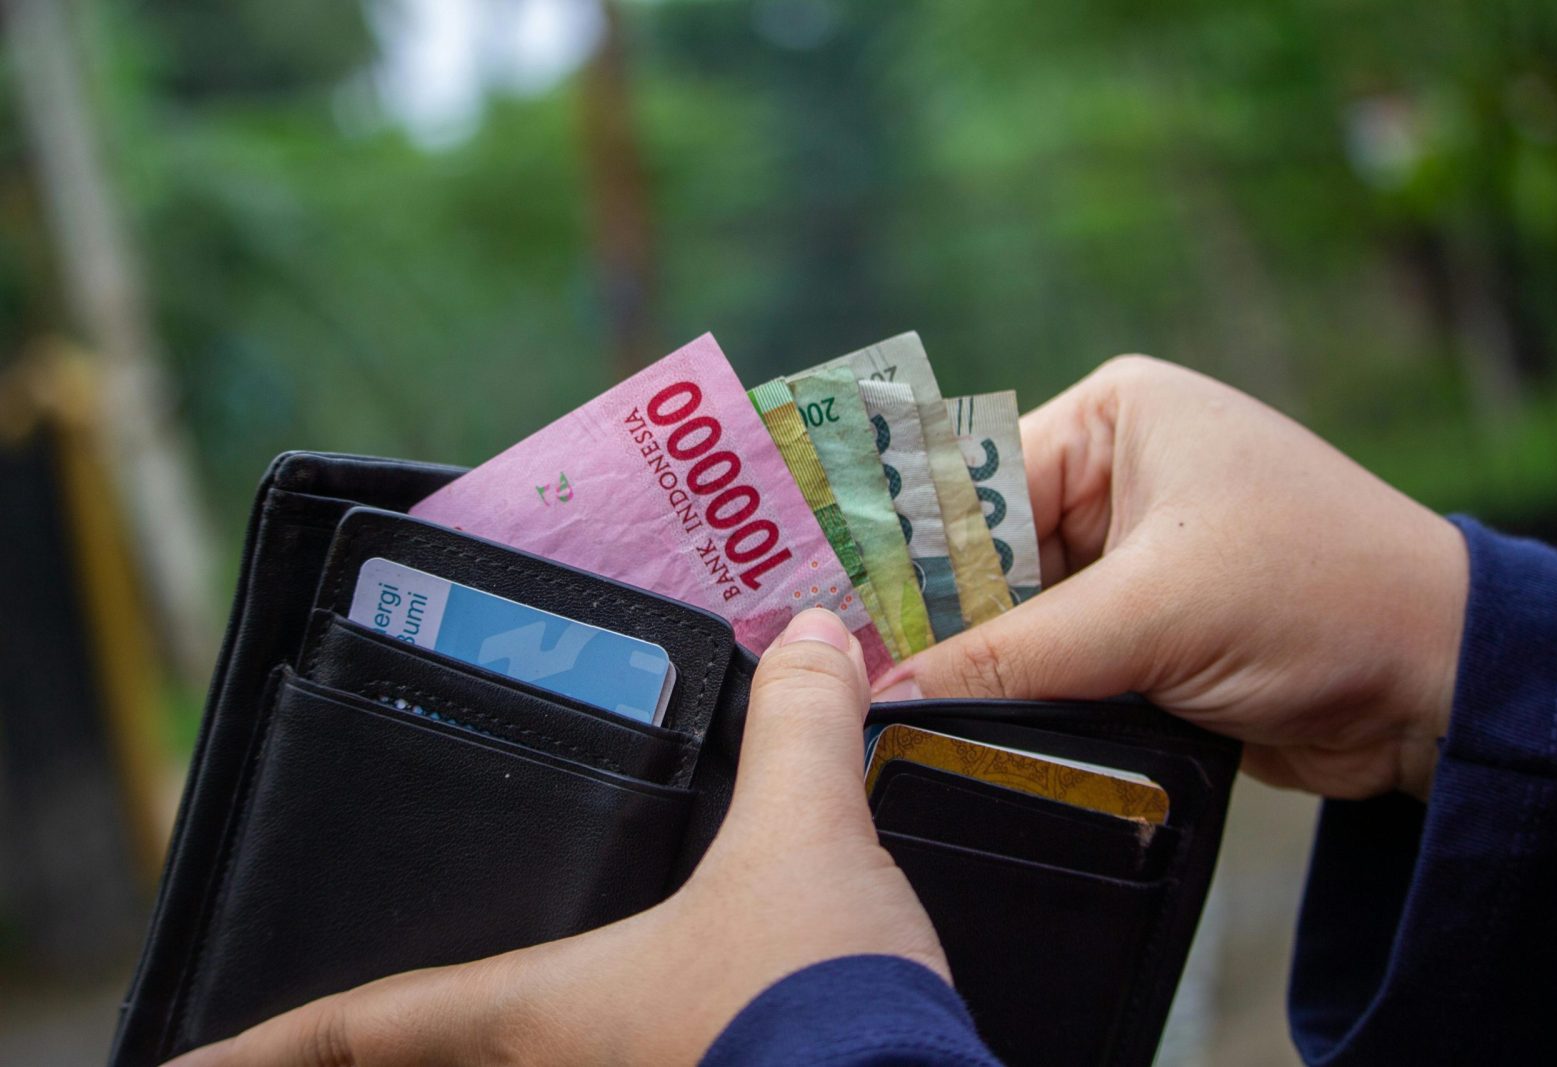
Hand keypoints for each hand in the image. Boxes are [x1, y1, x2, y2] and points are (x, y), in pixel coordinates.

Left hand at [169, 609, 944, 1066]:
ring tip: (452, 1052)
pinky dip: (587, 1066)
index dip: (264, 1044)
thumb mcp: (808, 833)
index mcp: (546, 1007)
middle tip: (297, 1053)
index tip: (175, 1063)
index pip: (364, 1026)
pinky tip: (633, 1045)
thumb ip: (799, 727)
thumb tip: (813, 636)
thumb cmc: (812, 993)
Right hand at [877, 356, 1467, 800]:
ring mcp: (1134, 556)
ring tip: (895, 712)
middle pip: (983, 552)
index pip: (969, 482)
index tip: (834, 621)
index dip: (901, 558)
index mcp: (1117, 418)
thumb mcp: (1153, 615)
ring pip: (1017, 614)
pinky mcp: (1150, 626)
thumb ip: (1011, 656)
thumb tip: (889, 692)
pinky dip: (1022, 693)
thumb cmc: (1321, 595)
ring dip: (979, 665)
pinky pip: (1058, 657)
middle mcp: (1119, 474)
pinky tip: (964, 726)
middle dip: (935, 621)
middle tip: (856, 680)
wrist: (1444, 686)